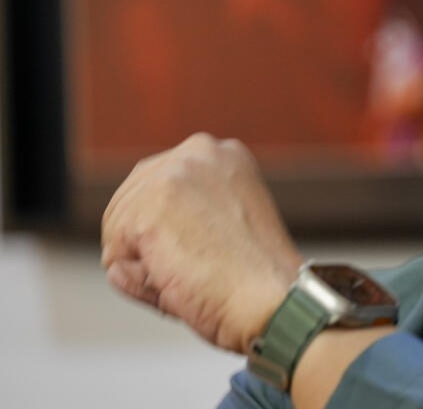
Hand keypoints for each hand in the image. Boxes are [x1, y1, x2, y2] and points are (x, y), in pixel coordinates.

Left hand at [101, 133, 304, 354]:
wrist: (274, 302)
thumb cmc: (259, 281)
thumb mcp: (226, 232)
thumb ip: (178, 224)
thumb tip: (117, 265)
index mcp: (225, 153)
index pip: (158, 185)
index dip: (169, 231)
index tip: (199, 252)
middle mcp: (199, 151)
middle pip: (130, 201)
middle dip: (149, 244)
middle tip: (195, 269)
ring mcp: (172, 176)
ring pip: (119, 228)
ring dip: (145, 264)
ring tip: (192, 275)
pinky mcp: (148, 209)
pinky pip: (116, 254)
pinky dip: (140, 280)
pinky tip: (179, 281)